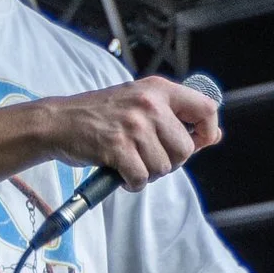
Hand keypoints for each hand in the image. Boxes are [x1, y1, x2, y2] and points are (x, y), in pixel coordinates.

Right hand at [47, 76, 221, 192]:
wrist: (59, 121)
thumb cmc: (100, 115)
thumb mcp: (140, 103)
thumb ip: (175, 117)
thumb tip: (214, 136)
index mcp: (158, 89)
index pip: (206, 108)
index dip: (208, 131)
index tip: (197, 143)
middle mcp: (149, 104)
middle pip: (185, 150)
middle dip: (169, 161)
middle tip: (147, 155)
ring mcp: (133, 125)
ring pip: (163, 167)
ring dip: (147, 172)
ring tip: (130, 160)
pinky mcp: (118, 147)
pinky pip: (141, 178)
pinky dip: (132, 182)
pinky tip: (121, 171)